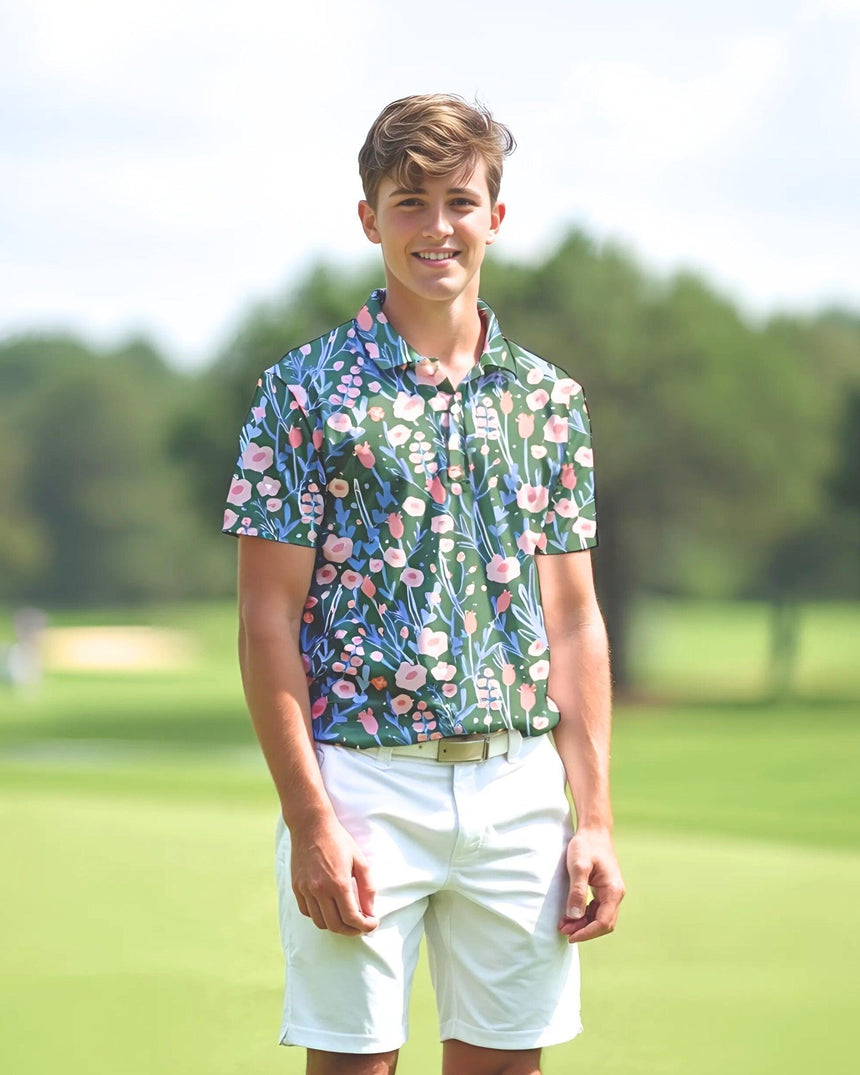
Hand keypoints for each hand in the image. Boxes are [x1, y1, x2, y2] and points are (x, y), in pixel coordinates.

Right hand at [289, 815, 378, 935]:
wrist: (311, 825)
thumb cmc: (338, 840)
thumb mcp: (360, 860)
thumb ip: (367, 888)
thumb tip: (370, 911)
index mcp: (338, 883)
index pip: (352, 918)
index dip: (365, 926)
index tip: (372, 924)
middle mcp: (320, 890)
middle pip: (336, 925)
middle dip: (352, 930)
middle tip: (361, 926)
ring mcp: (306, 890)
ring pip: (320, 922)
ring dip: (335, 926)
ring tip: (346, 920)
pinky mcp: (296, 887)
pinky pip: (307, 912)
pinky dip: (319, 917)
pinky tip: (329, 910)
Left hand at [559, 826, 624, 942]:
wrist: (594, 830)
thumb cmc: (586, 845)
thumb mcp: (578, 866)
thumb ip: (577, 890)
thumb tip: (574, 916)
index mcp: (613, 890)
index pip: (603, 922)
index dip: (587, 932)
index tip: (570, 937)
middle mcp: (616, 894)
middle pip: (604, 923)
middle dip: (584, 930)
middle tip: (563, 931)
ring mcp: (611, 892)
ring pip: (600, 918)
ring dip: (584, 924)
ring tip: (564, 925)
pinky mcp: (604, 890)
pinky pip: (597, 909)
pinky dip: (585, 915)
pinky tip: (571, 915)